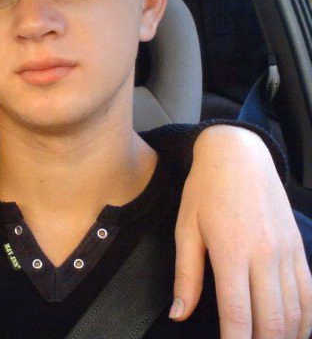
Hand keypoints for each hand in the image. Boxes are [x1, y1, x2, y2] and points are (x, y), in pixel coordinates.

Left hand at [171, 125, 311, 337]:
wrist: (239, 156)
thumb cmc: (206, 191)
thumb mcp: (185, 229)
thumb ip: (186, 276)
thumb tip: (179, 314)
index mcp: (232, 251)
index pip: (237, 314)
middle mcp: (265, 256)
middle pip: (272, 321)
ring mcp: (287, 253)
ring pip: (295, 313)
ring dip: (283, 337)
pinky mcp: (299, 249)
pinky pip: (309, 295)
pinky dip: (304, 320)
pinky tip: (293, 332)